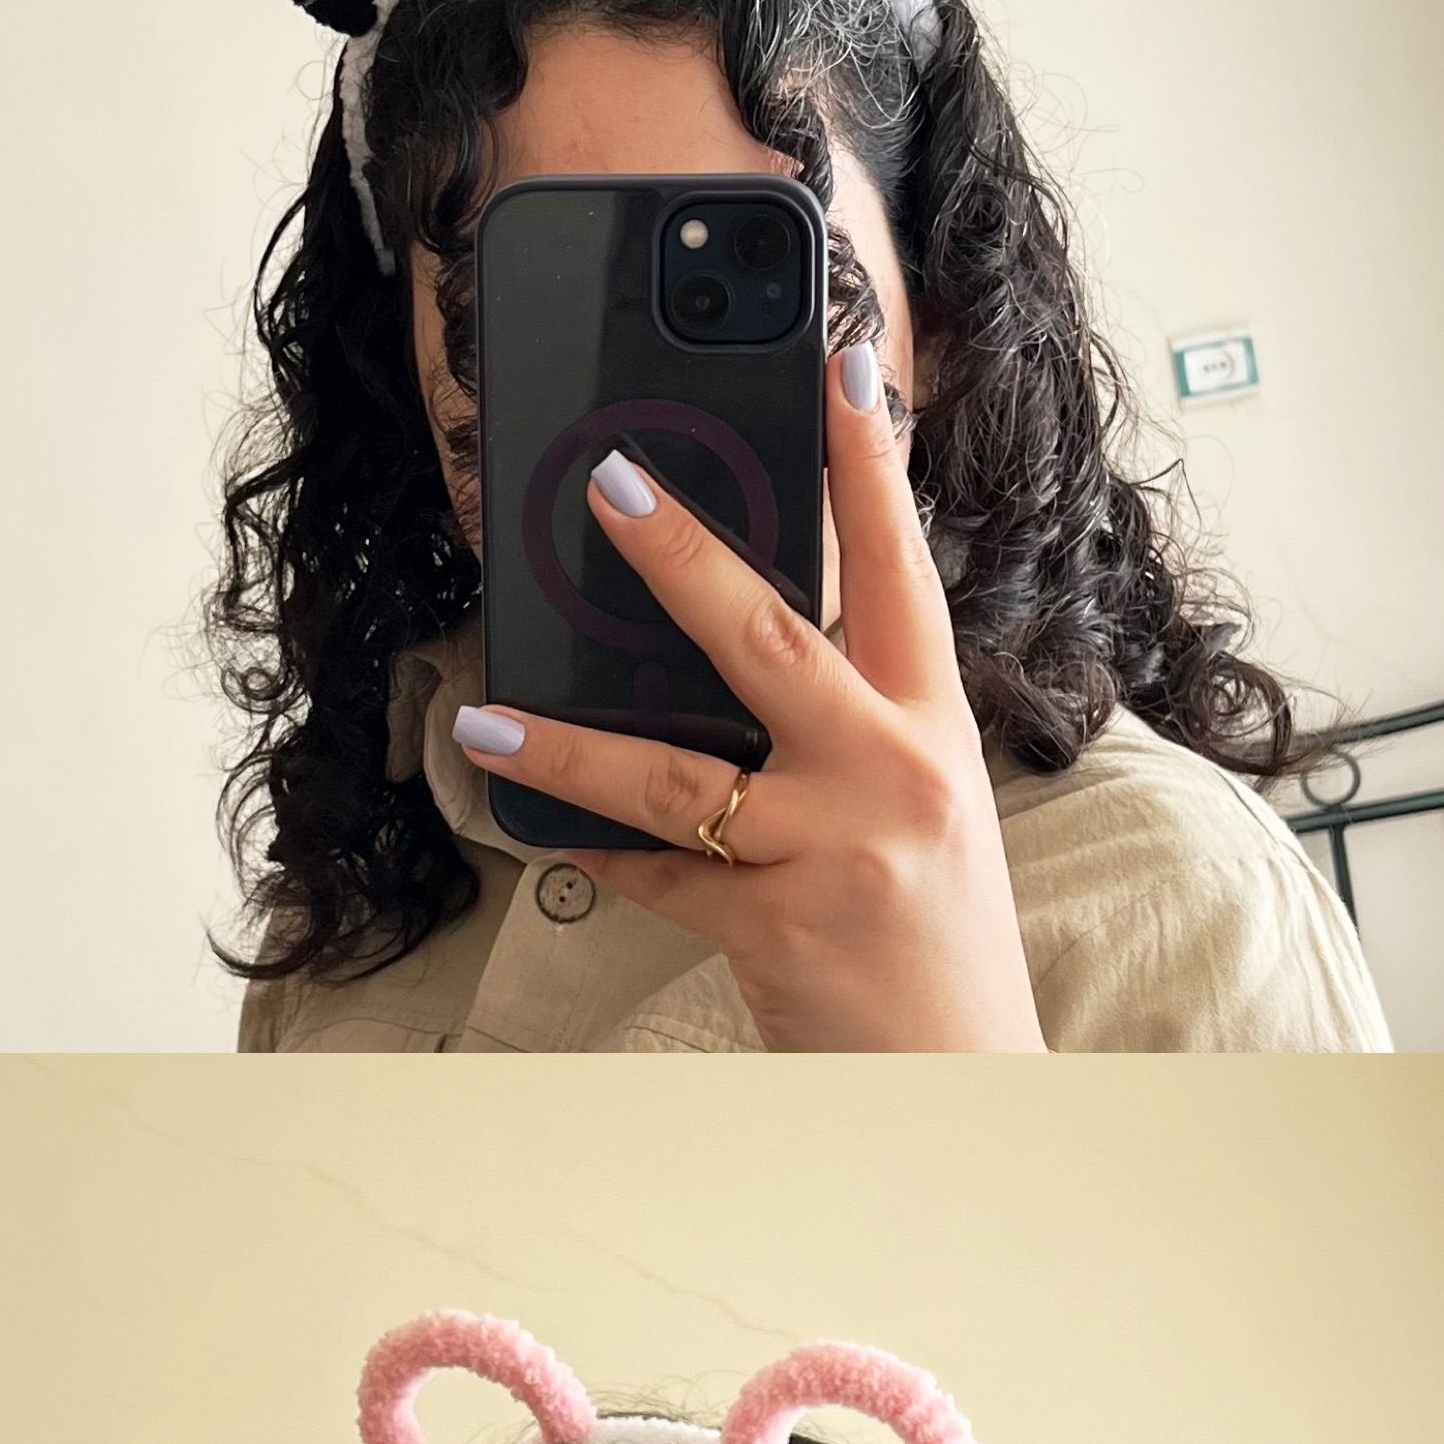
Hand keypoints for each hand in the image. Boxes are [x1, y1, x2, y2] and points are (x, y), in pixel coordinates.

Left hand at [450, 347, 1044, 1050]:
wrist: (958, 1075)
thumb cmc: (925, 930)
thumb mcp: (913, 801)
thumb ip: (840, 724)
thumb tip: (716, 643)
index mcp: (931, 724)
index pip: (899, 569)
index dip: (868, 466)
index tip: (838, 368)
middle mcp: (894, 772)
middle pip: (770, 637)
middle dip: (682, 555)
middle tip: (609, 487)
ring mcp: (837, 849)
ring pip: (675, 773)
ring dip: (565, 748)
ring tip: (485, 723)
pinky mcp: (781, 925)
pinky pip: (656, 876)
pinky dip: (596, 855)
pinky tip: (543, 833)